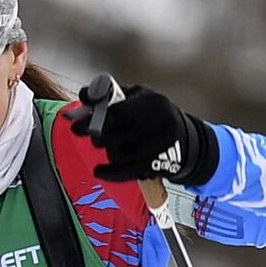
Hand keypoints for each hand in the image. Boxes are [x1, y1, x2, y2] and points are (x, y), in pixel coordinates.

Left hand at [63, 79, 218, 186]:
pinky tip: (99, 170)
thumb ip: (111, 94)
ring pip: (118, 153)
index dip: (92, 121)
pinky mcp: (155, 167)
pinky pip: (126, 173)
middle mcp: (156, 126)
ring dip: (109, 150)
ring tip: (111, 145)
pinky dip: (110, 173)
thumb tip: (83, 95)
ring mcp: (156, 149)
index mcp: (151, 104)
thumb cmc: (156, 113)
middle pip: (114, 136)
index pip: (115, 114)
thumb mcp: (140, 96)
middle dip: (98, 137)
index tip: (76, 127)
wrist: (189, 141)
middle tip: (93, 136)